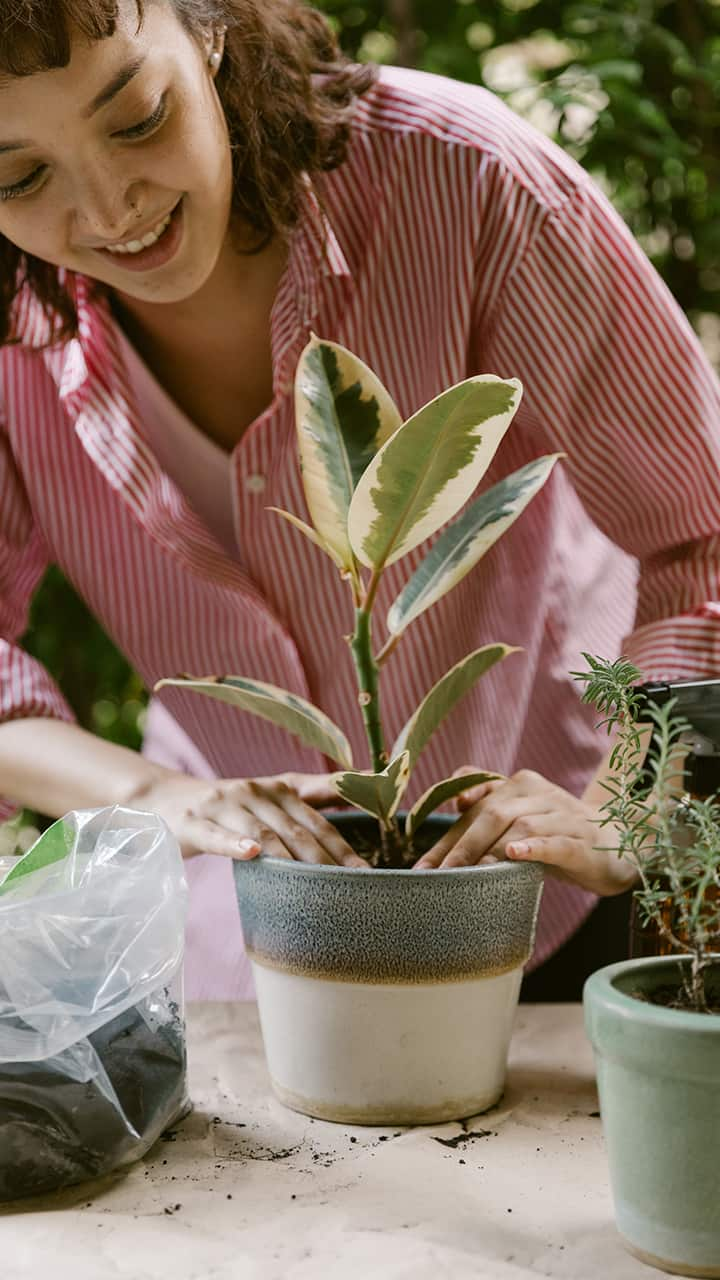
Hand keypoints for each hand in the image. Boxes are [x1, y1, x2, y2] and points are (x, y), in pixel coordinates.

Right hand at [130, 770, 365, 866]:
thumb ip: (310, 798)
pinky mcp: (194, 822)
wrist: (164, 798)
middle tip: (352, 887)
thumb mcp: (269, 798)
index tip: (367, 866)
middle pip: (297, 830)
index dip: (343, 842)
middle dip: (327, 859)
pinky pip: (218, 836)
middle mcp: (255, 792)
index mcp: (279, 788)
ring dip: (291, 859)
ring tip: (314, 882)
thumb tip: (359, 794)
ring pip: (264, 835)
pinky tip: (252, 855)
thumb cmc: (229, 805)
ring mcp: (224, 805)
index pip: (319, 817)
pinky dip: (235, 846)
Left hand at [413, 768, 638, 895]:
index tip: (422, 869)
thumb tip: (449, 809)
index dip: (446, 837)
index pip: (474, 807)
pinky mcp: (584, 840)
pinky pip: (556, 841)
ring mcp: (564, 815)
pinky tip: (515, 855)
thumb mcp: (519, 820)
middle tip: (442, 877)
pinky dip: (534, 847)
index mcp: (519, 784)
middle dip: (463, 846)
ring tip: (470, 876)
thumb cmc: (556, 834)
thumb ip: (485, 815)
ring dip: (492, 851)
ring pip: (521, 826)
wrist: (618, 842)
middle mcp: (540, 793)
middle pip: (493, 813)